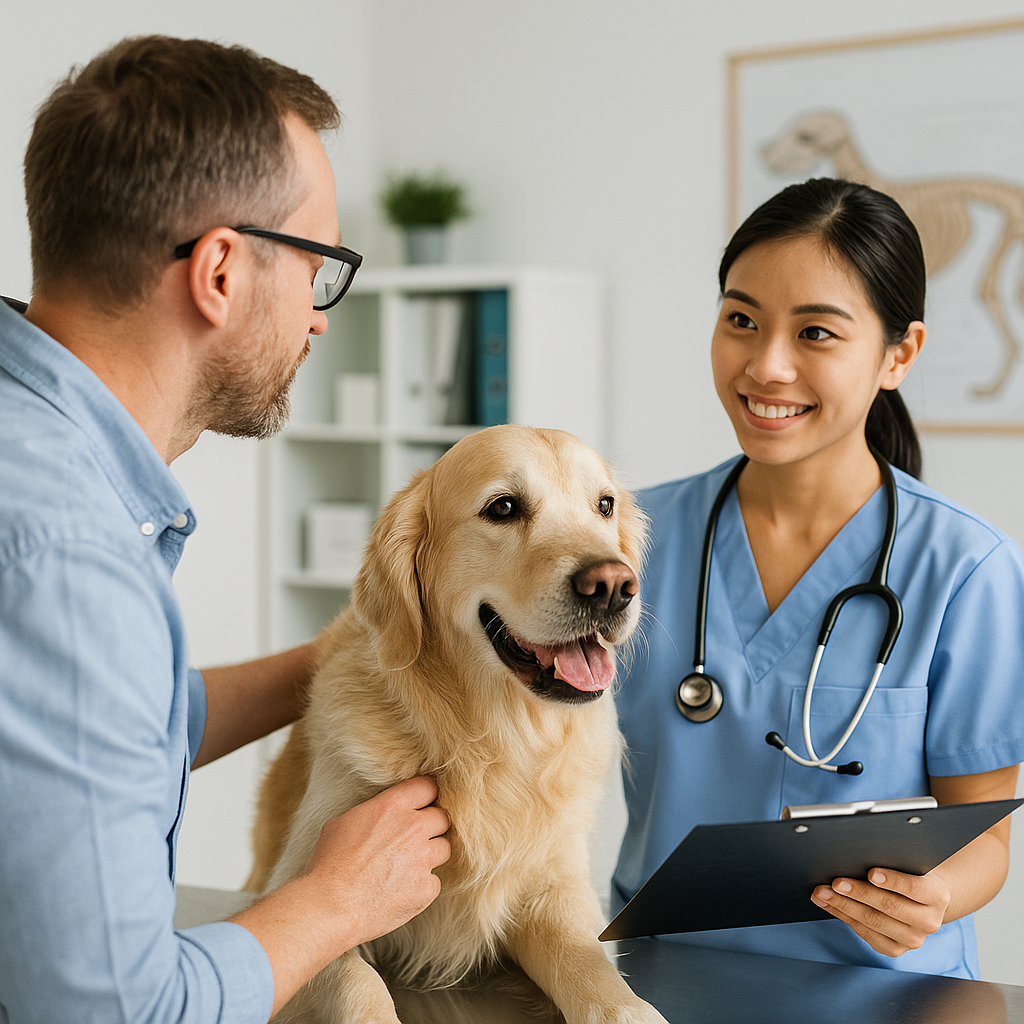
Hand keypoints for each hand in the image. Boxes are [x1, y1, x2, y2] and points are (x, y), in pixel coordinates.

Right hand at [232, 776, 450, 1015]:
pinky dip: (422, 885)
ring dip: (430, 855)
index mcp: (391, 806)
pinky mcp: (426, 887)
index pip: (427, 787)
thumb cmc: (329, 865)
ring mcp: (423, 858)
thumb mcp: (341, 823)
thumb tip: (377, 816)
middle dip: (432, 826)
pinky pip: (434, 881)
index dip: (426, 796)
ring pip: (444, 848)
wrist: (331, 906)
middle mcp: (413, 828)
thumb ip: (370, 814)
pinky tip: (403, 890)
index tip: (423, 805)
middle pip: (442, 817)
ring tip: (409, 866)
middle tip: (416, 838)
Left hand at [811, 866, 950, 956]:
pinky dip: (843, 917)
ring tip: (821, 892)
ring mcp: (913, 939)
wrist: (923, 901)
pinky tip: (828, 905)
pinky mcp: (895, 949)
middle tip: (834, 882)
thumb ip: (894, 861)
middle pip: (889, 906)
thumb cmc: (910, 874)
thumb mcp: (910, 864)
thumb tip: (858, 852)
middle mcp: (928, 921)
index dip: (893, 880)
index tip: (872, 872)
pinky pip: (866, 934)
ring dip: (843, 906)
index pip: (915, 887)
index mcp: (937, 896)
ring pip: (873, 922)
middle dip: (858, 893)